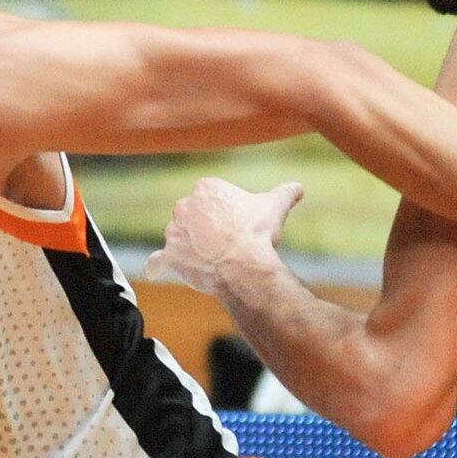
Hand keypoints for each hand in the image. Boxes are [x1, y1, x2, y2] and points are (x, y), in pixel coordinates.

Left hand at [144, 179, 302, 295]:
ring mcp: (174, 231)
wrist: (243, 265)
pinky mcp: (169, 256)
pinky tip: (158, 270)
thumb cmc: (257, 233)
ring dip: (188, 245)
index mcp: (206, 188)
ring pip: (178, 237)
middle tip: (225, 242)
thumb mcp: (274, 207)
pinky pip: (158, 261)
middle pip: (193, 215)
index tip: (237, 222)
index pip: (212, 196)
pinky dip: (158, 266)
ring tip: (209, 258)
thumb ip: (285, 193)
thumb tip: (298, 187)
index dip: (225, 211)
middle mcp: (184, 206)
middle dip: (205, 226)